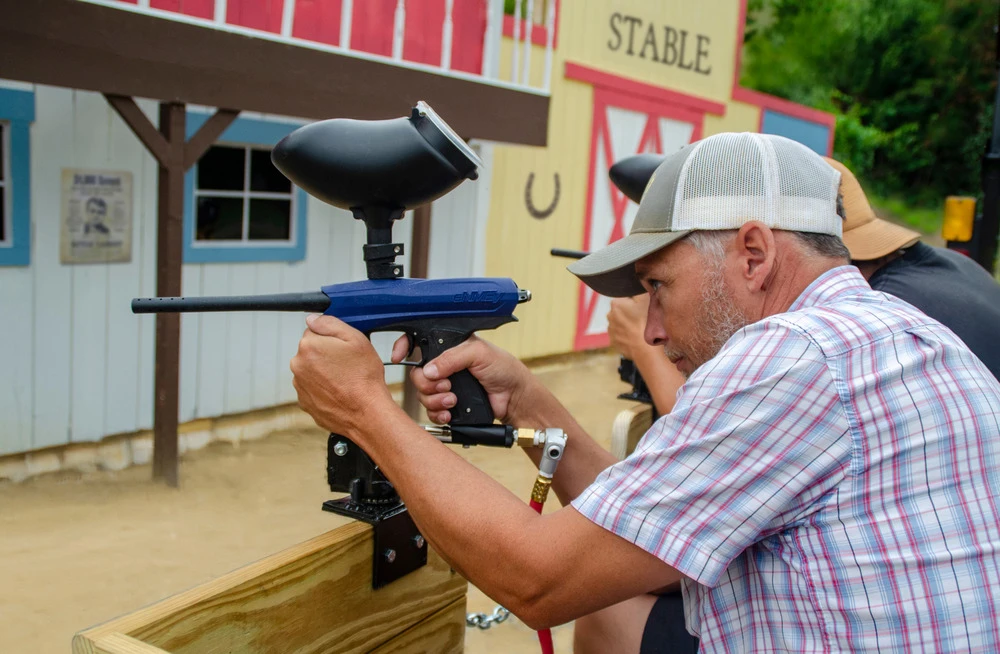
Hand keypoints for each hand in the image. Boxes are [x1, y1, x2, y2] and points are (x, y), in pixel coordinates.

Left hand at [290, 314, 395, 436]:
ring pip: (312, 370)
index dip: (332, 338)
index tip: (344, 348)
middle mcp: (298, 365)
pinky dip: (324, 388)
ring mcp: (300, 385)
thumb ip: (330, 323)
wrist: (366, 413)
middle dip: (327, 354)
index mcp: (308, 346)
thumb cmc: (364, 378)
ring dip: (324, 372)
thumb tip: (312, 318)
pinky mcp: (305, 402)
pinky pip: (313, 388)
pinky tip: (340, 391)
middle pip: (311, 350)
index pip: (314, 330)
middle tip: (347, 364)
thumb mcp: (356, 339)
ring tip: (345, 380)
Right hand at [391, 335, 535, 424]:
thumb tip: (429, 370)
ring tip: (453, 399)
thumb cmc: (503, 369)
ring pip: (423, 395)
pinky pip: (431, 411)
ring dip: (434, 400)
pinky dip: (438, 413)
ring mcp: (446, 387)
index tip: (399, 356)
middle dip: (428, 384)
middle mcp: (445, 366)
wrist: (514, 397)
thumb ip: (452, 357)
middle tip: (446, 385)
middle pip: (418, 375)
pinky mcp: (449, 405)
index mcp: (449, 348)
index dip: (405, 348)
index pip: (419, 343)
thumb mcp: (478, 353)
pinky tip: (449, 412)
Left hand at [607, 294, 649, 359]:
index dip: (636, 302)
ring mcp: (611, 330)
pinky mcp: (614, 342)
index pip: (627, 297)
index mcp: (616, 303)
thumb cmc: (646, 324)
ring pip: (622, 323)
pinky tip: (637, 337)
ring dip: (629, 324)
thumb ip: (641, 289)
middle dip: (631, 313)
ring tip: (641, 329)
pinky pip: (622, 335)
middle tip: (643, 318)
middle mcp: (609, 316)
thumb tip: (639, 285)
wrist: (645, 350)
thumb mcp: (647, 299)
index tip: (643, 308)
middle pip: (623, 310)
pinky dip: (628, 335)